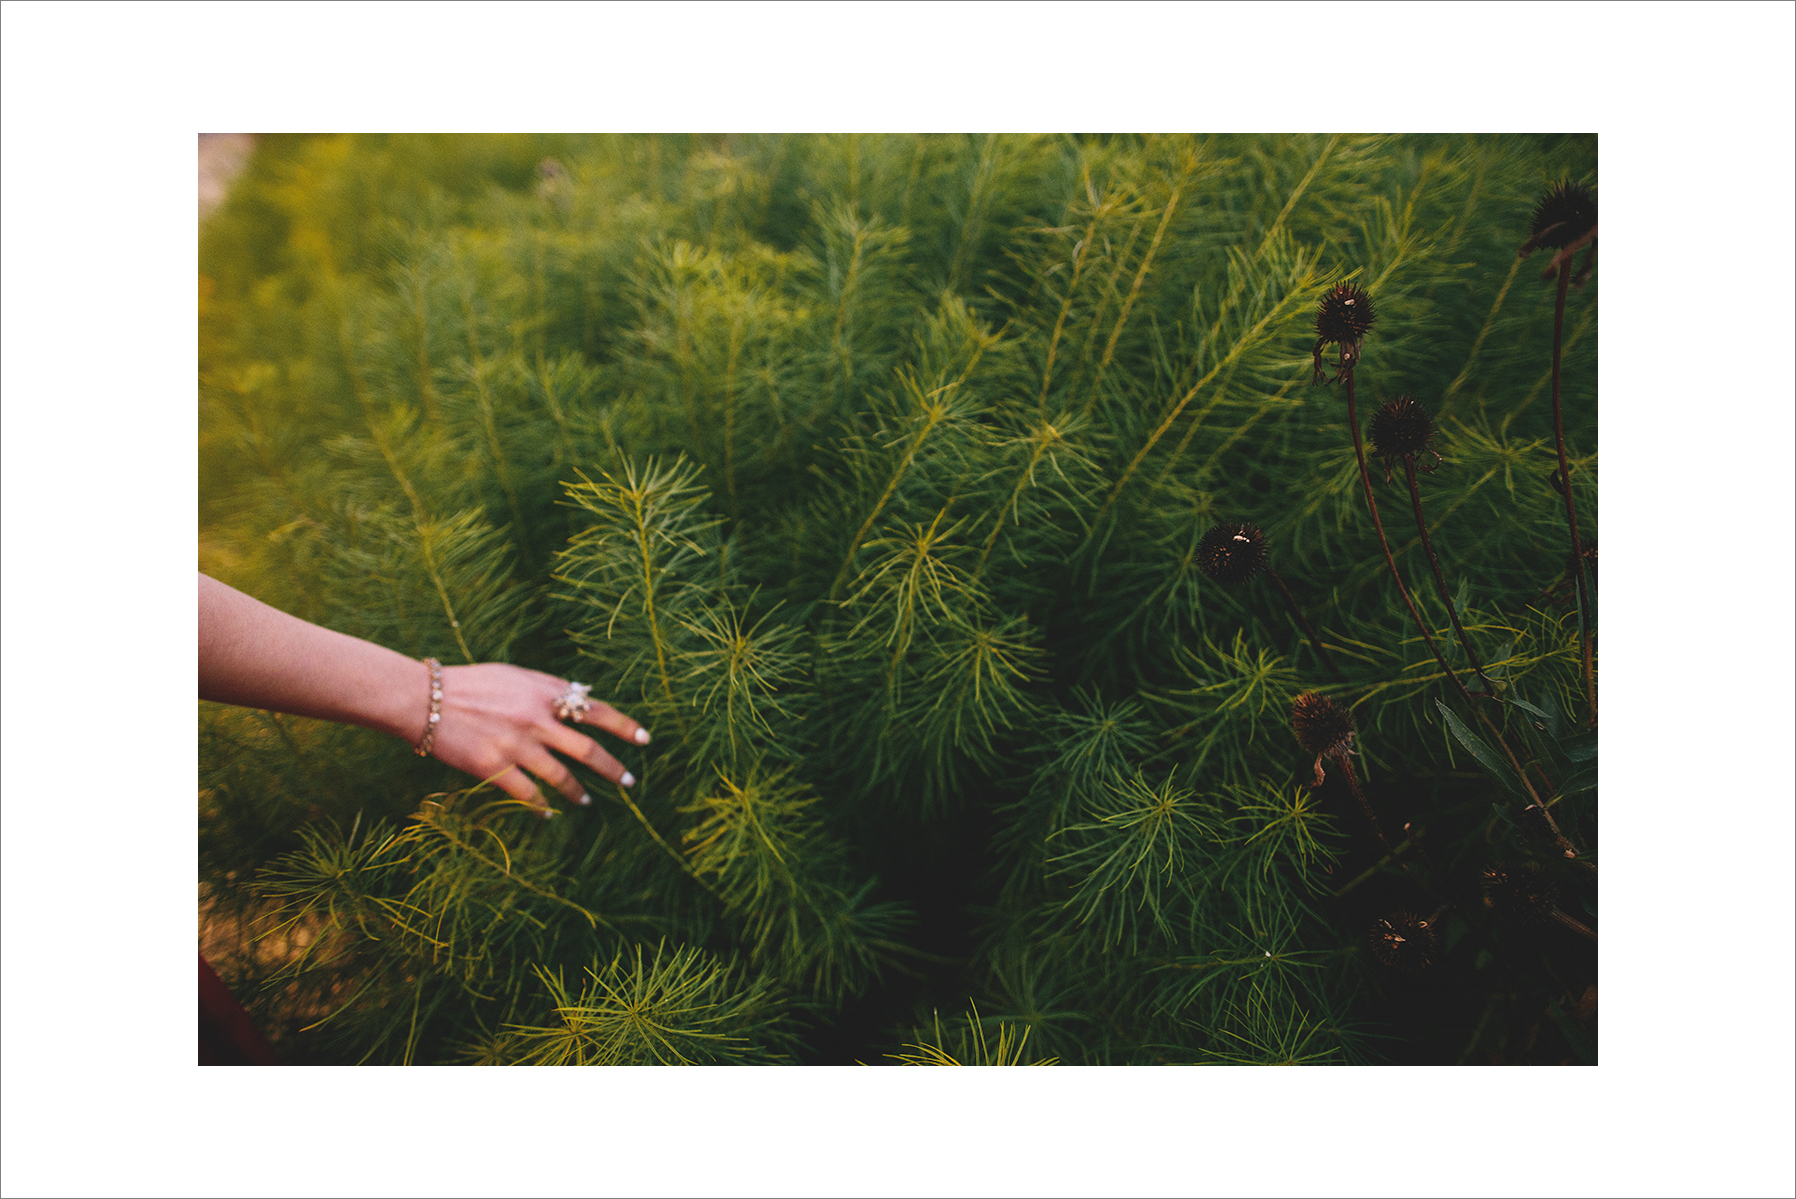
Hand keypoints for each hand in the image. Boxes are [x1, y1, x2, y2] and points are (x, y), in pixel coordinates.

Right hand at [428, 664, 648, 816]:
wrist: (424, 699)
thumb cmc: (470, 683)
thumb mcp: (514, 674)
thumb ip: (548, 687)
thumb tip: (583, 695)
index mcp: (544, 693)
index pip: (597, 711)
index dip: (624, 727)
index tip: (645, 740)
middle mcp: (536, 719)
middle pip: (587, 750)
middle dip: (613, 769)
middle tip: (629, 782)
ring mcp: (516, 745)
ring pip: (561, 777)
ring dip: (578, 793)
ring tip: (586, 801)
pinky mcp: (494, 767)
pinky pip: (528, 794)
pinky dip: (543, 807)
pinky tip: (549, 815)